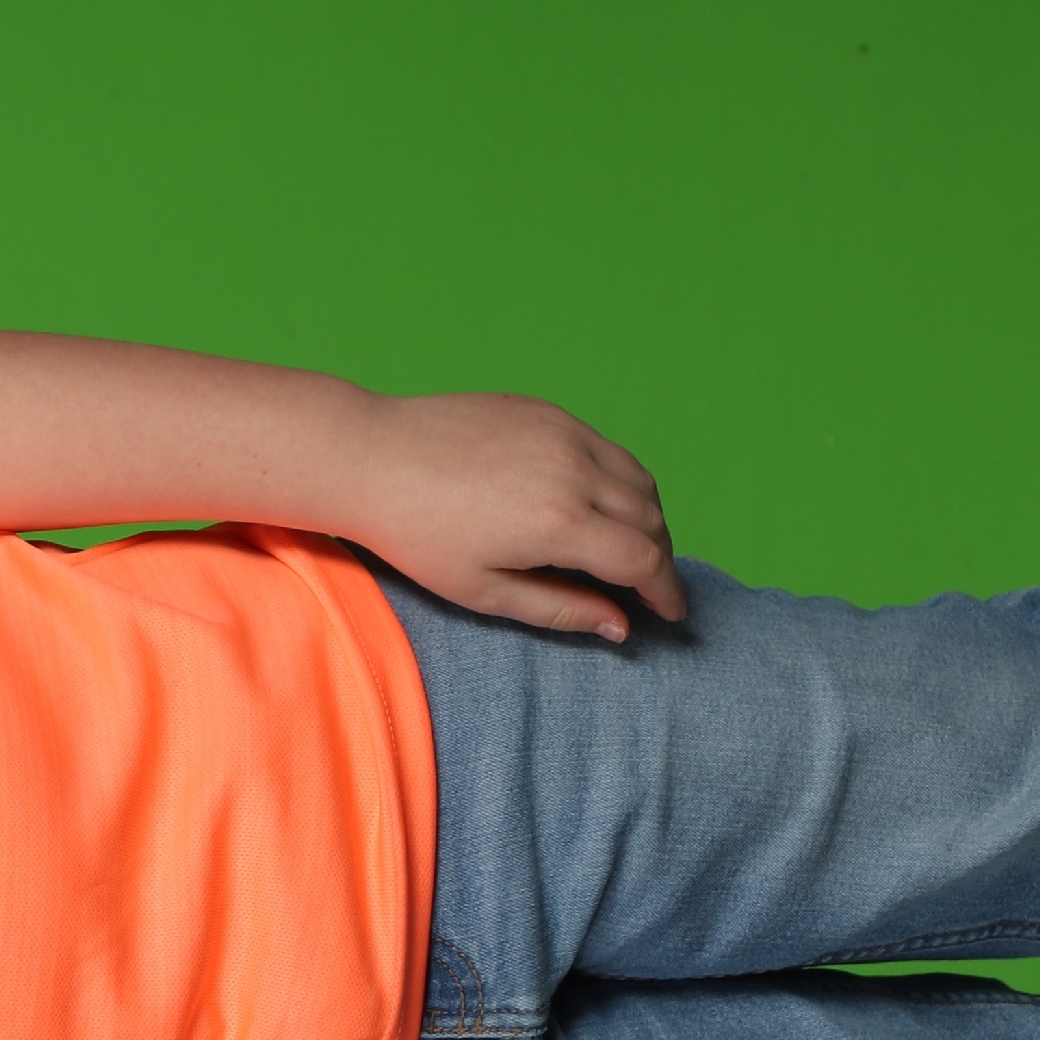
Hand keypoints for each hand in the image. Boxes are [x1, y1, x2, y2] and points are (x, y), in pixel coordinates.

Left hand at [348, 393, 683, 640]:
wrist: (370, 458)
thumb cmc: (415, 535)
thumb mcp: (483, 590)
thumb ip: (559, 610)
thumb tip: (619, 627)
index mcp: (559, 522)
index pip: (644, 560)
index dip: (666, 591)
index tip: (670, 614)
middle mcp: (573, 470)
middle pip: (651, 518)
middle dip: (660, 558)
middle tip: (648, 588)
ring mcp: (563, 433)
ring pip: (638, 478)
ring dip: (648, 516)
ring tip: (630, 549)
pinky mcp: (548, 411)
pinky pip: (606, 448)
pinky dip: (620, 479)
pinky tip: (598, 504)